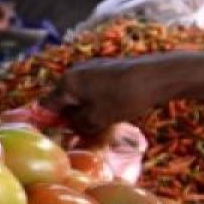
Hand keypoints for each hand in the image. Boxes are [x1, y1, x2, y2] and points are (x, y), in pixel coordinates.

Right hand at [42, 58, 165, 136]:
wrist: (156, 77)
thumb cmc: (122, 99)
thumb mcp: (95, 120)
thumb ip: (76, 124)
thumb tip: (70, 124)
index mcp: (66, 83)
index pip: (47, 105)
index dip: (52, 122)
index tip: (62, 135)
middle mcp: (74, 71)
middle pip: (64, 99)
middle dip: (72, 117)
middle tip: (84, 133)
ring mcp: (91, 68)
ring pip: (80, 95)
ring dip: (86, 110)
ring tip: (101, 125)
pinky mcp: (106, 68)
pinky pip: (93, 89)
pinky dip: (97, 101)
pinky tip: (112, 111)